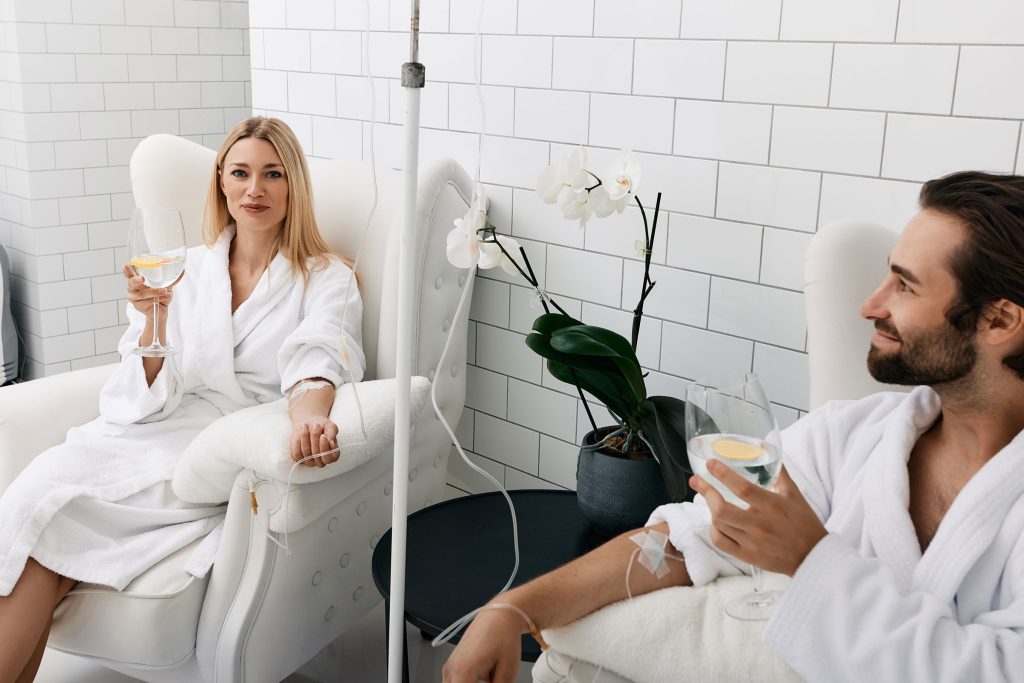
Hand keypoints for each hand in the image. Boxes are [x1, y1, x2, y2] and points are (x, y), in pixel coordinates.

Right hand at [123, 264, 181, 322]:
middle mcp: (133, 287)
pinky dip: (158, 298)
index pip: (129, 272)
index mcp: (137, 278)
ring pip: (143, 293)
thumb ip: (171, 278)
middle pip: (131, 282)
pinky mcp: (138, 305)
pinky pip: (148, 301)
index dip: (127, 269)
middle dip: (135, 280)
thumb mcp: (167, 284)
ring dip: (155, 292)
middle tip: (141, 279)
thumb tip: (182, 270)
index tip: (128, 265)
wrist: (162, 309)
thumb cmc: (161, 294)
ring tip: (165, 291)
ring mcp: (134, 297)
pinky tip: (165, 296)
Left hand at [290, 417, 338, 467]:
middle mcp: (321, 461)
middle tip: (315, 425)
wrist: (308, 423)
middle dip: (315, 438)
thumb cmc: (322, 426)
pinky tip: (300, 433)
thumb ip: (332, 434)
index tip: (323, 436)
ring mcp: (309, 461)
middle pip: (316, 454)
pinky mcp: (299, 458)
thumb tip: (331, 443)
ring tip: (306, 425)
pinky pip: (296, 453)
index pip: (328, 458)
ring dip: (305, 436)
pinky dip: (297, 441)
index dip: (325, 448)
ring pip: (306, 452)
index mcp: (333, 456)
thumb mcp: (330, 427)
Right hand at [443, 608, 522, 682]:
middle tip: (493, 680)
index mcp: (461, 673)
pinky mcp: (453, 664)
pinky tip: (487, 674)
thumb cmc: (503, 636)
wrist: (500, 615)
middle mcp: (451, 670)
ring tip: (491, 673)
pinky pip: (457, 682)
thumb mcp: (507, 673)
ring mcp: (450, 666)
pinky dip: (468, 681)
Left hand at [691, 462, 826, 575]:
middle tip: (697, 480)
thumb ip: (780, 473)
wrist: (813, 556)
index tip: (710, 464)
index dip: (723, 474)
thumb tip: (771, 452)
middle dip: (706, 492)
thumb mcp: (795, 494)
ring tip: (708, 497)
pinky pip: (721, 543)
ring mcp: (752, 542)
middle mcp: (760, 525)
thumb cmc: (804, 523)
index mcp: (773, 506)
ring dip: (709, 508)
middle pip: (722, 509)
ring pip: (719, 525)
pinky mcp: (748, 556)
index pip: (742, 488)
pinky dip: (714, 530)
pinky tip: (715, 522)